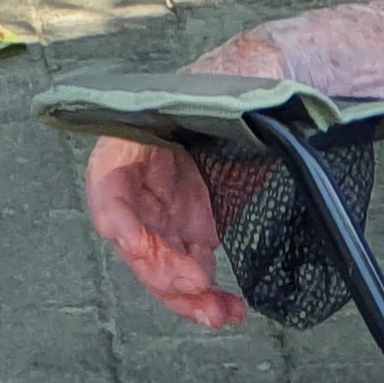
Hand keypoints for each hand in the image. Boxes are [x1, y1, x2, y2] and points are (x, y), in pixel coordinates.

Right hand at [85, 29, 286, 331]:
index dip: (118, 217)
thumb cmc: (250, 74)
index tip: (137, 246)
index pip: (108, 180)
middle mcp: (145, 176)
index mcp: (139, 133)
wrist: (275, 92)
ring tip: (220, 314)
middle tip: (197, 284)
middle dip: (160, 269)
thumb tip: (251, 77)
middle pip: (134, 236)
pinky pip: (188, 270)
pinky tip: (231, 310)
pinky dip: (206, 296)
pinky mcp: (192, 228)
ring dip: (184, 297)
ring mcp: (166, 206)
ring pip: (158, 265)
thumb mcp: (244, 68)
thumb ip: (242, 74)